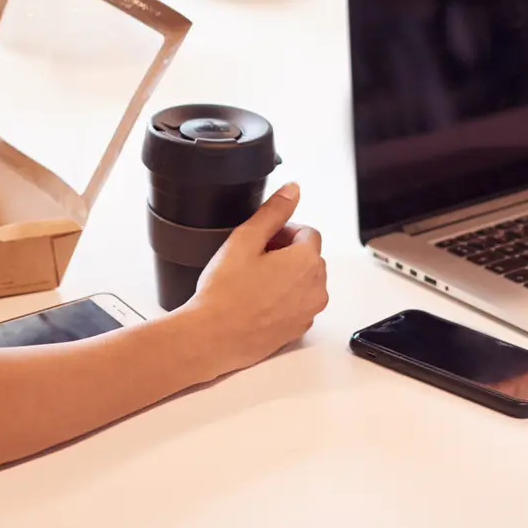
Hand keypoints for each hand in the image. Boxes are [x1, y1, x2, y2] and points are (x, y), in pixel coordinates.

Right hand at [184, 182, 329, 373]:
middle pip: (307, 257)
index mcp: (308, 262)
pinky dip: (282, 299)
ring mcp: (308, 313)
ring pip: (302, 282)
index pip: (307, 233)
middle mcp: (316, 289)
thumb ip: (273, 211)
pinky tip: (255, 301)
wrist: (211, 338)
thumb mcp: (245, 239)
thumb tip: (292, 190)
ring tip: (252, 282)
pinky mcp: (297, 330)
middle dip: (284, 253)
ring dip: (284, 276)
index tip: (261, 241)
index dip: (282, 232)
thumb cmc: (224, 293)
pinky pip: (297, 305)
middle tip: (252, 260)